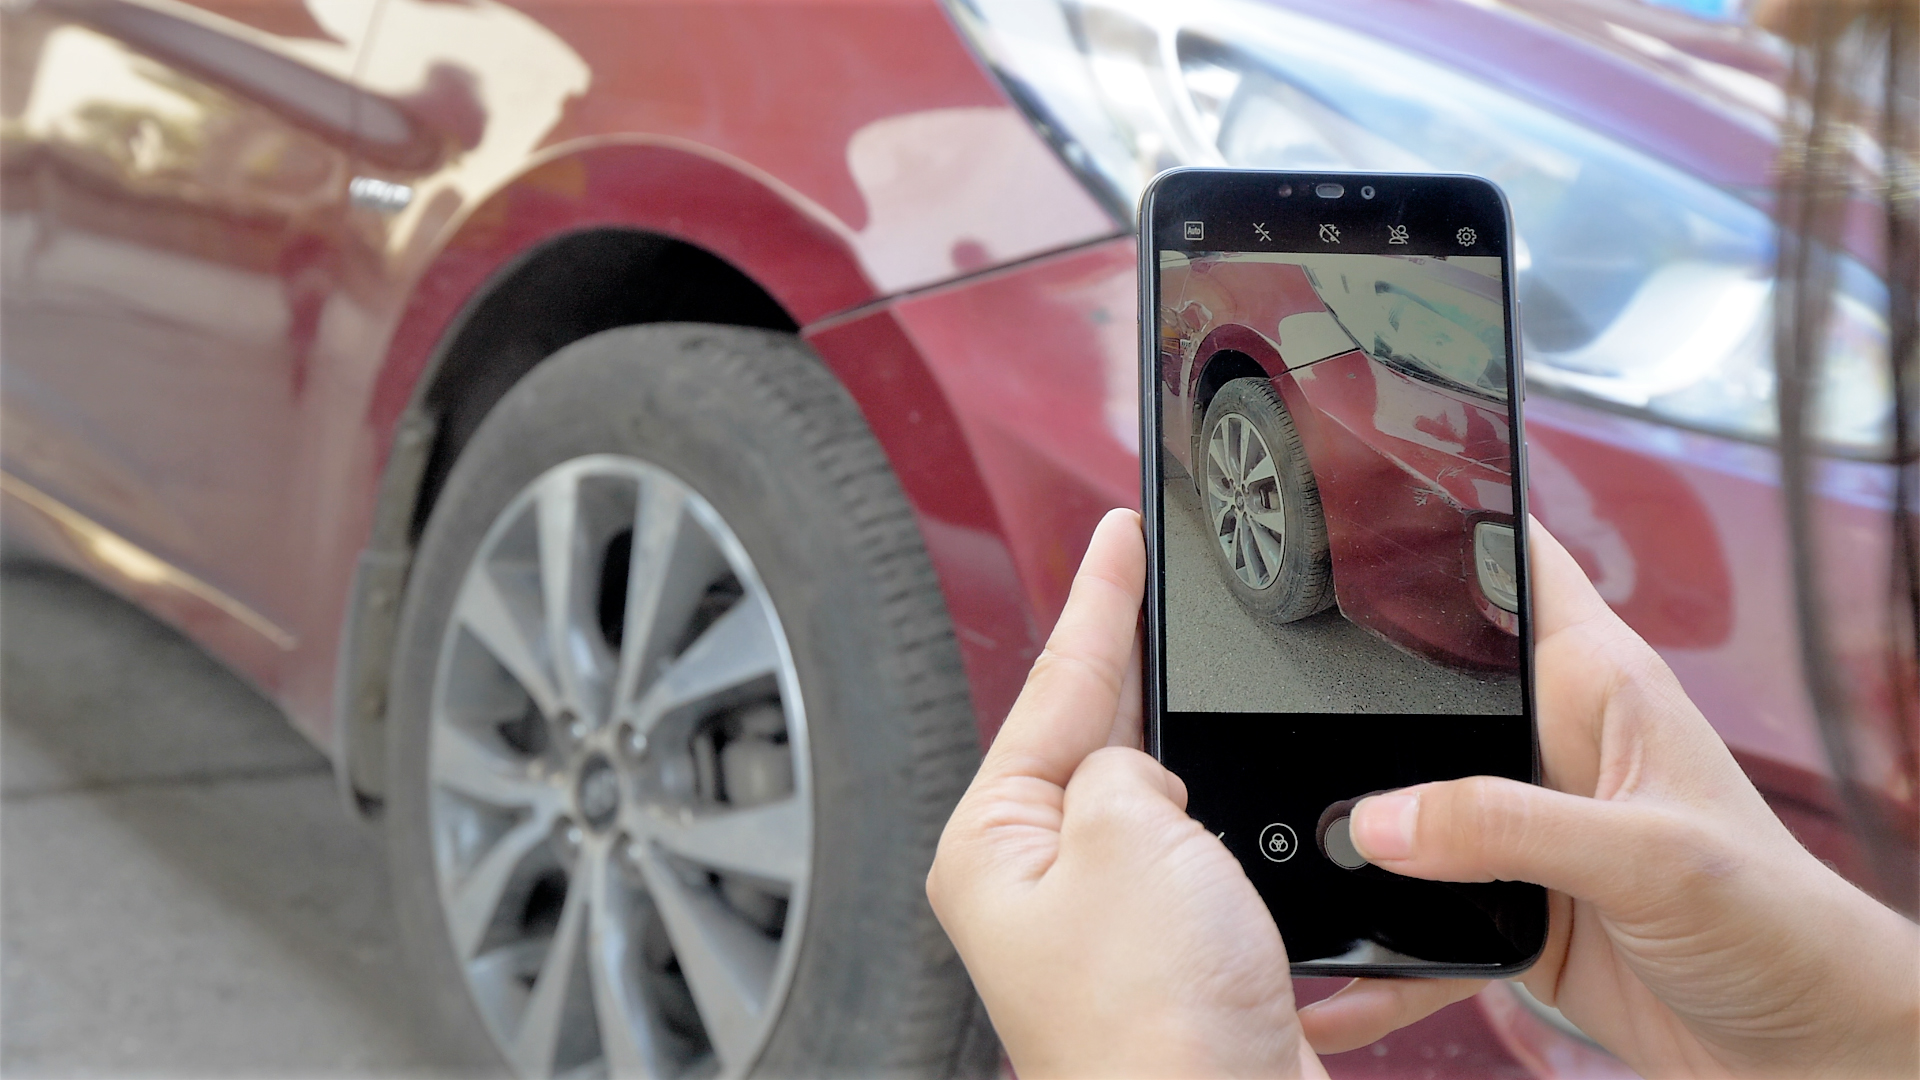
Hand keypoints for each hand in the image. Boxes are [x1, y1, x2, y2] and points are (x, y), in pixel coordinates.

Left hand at [927, 509, 1324, 1078]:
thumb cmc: (1151, 1022)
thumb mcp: (1126, 833)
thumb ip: (1124, 767)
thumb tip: (1144, 780)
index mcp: (994, 843)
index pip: (1052, 684)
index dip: (1099, 598)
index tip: (1119, 530)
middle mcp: (1042, 885)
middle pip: (1097, 736)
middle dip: (1139, 668)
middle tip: (1166, 580)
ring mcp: (1112, 927)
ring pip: (1164, 802)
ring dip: (1204, 760)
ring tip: (1225, 696)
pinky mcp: (1181, 963)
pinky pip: (1214, 863)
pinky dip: (1247, 831)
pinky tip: (1269, 806)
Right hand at [1297, 520, 1919, 1077]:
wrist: (1805, 1048)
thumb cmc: (1778, 923)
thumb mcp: (1649, 858)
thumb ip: (1510, 828)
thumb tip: (1379, 821)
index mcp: (1598, 682)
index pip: (1513, 565)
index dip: (1441, 523)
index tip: (1350, 511)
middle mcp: (1551, 741)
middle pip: (1425, 689)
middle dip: (1348, 700)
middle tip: (1267, 712)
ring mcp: (1522, 824)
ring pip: (1405, 806)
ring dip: (1348, 839)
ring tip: (1279, 848)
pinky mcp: (1507, 901)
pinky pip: (1416, 920)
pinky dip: (1379, 959)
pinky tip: (1333, 986)